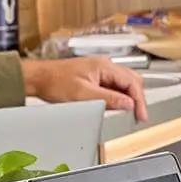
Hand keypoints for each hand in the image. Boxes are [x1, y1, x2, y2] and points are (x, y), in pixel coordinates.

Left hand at [22, 55, 147, 120]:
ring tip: (129, 113)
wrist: (39, 78)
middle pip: (132, 81)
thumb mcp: (83, 94)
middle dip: (137, 98)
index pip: (132, 82)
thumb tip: (129, 103)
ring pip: (124, 83)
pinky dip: (118, 96)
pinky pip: (113, 85)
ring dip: (128, 97)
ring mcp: (100, 70)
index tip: (141, 115)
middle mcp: (105, 65)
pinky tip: (115, 106)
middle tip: (138, 116)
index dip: (139, 100)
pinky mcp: (95, 76)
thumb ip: (109, 99)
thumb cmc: (56, 82)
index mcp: (105, 66)